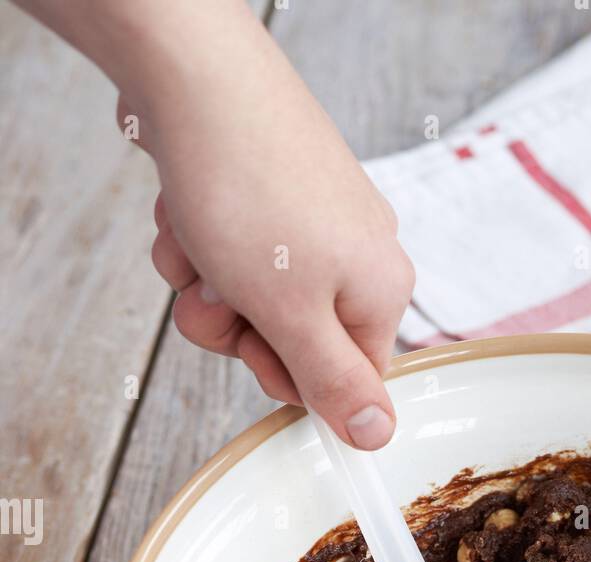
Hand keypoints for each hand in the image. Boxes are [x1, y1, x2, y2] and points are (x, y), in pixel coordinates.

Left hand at [119, 6, 413, 448]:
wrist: (195, 76)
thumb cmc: (249, 191)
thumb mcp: (291, 315)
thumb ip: (334, 383)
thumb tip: (378, 437)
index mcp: (382, 289)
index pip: (345, 381)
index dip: (286, 377)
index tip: (253, 349)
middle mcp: (357, 254)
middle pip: (289, 343)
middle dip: (235, 328)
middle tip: (217, 295)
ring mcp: (311, 222)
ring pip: (247, 301)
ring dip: (205, 285)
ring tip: (199, 240)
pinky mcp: (268, 193)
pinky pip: (227, 252)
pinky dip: (197, 242)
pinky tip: (189, 209)